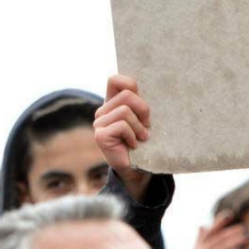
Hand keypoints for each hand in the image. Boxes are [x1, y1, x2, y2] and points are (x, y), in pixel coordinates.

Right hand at [93, 75, 151, 201]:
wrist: (138, 168)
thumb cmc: (144, 141)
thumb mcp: (144, 117)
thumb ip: (141, 102)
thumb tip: (150, 85)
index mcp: (112, 103)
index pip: (115, 80)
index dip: (130, 84)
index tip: (141, 101)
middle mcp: (102, 112)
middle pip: (126, 95)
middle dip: (143, 110)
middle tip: (147, 126)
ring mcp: (99, 124)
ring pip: (125, 111)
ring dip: (139, 126)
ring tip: (141, 137)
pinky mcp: (100, 136)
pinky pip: (122, 125)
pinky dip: (133, 136)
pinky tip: (133, 145)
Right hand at [186, 211, 248, 248]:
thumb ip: (200, 240)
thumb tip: (202, 225)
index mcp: (199, 246)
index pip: (210, 231)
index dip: (219, 222)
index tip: (230, 215)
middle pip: (218, 239)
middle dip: (232, 232)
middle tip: (244, 229)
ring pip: (220, 248)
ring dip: (234, 242)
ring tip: (246, 238)